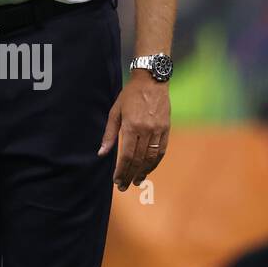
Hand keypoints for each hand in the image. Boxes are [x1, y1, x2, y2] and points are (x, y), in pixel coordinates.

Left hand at [97, 75, 169, 189]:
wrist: (152, 80)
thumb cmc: (129, 95)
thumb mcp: (115, 112)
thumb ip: (109, 134)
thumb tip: (101, 153)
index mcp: (131, 126)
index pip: (126, 155)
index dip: (121, 170)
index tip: (116, 180)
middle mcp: (146, 130)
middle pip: (138, 160)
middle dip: (130, 175)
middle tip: (124, 186)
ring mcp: (158, 130)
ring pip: (151, 157)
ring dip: (143, 172)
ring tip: (136, 181)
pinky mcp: (166, 128)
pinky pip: (161, 150)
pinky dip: (155, 162)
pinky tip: (148, 169)